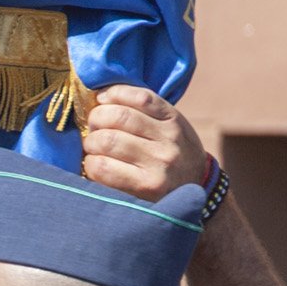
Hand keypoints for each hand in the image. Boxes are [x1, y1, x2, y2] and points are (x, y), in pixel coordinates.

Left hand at [80, 86, 206, 202]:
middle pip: (118, 118)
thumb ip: (143, 113)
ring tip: (92, 148)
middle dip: (96, 119)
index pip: (139, 97)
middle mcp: (169, 140)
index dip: (113, 94)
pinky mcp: (145, 187)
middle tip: (93, 128)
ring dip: (90, 143)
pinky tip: (94, 164)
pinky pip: (103, 168)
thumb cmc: (172, 155)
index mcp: (174, 120)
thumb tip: (101, 97)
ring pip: (108, 141)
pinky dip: (91, 164)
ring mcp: (159, 164)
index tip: (101, 100)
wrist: (195, 191)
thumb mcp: (169, 128)